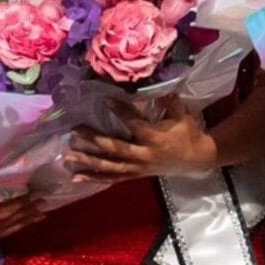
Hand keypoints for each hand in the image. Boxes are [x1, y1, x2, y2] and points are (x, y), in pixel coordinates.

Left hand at [66, 97, 217, 181]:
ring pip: (110, 166)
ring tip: (68, 157)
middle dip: (94, 140)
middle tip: (75, 131)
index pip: (134, 123)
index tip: (106, 100)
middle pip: (115, 148)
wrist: (196, 158)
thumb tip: (158, 85)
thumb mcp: (183, 114)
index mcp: (154, 138)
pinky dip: (94, 178)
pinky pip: (112, 179)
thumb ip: (170, 101)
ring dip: (88, 162)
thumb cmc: (187, 133)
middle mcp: (143, 155)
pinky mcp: (135, 175)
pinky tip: (76, 177)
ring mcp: (138, 168)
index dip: (121, 112)